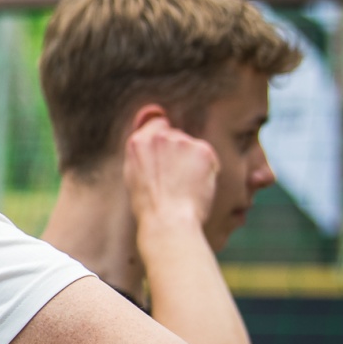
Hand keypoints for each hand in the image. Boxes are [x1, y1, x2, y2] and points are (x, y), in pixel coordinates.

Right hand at [124, 109, 217, 235]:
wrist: (167, 220)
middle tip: (173, 181)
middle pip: (176, 135)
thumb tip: (155, 132)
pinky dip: (208, 170)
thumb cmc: (150, 207)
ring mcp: (181, 141)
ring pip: (193, 146)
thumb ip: (143, 152)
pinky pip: (208, 156)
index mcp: (137, 143)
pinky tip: (197, 187)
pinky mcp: (202, 149)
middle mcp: (158, 137)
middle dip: (178, 152)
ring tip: (183, 187)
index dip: (163, 138)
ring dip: (192, 161)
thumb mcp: (134, 176)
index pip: (157, 123)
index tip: (166, 154)